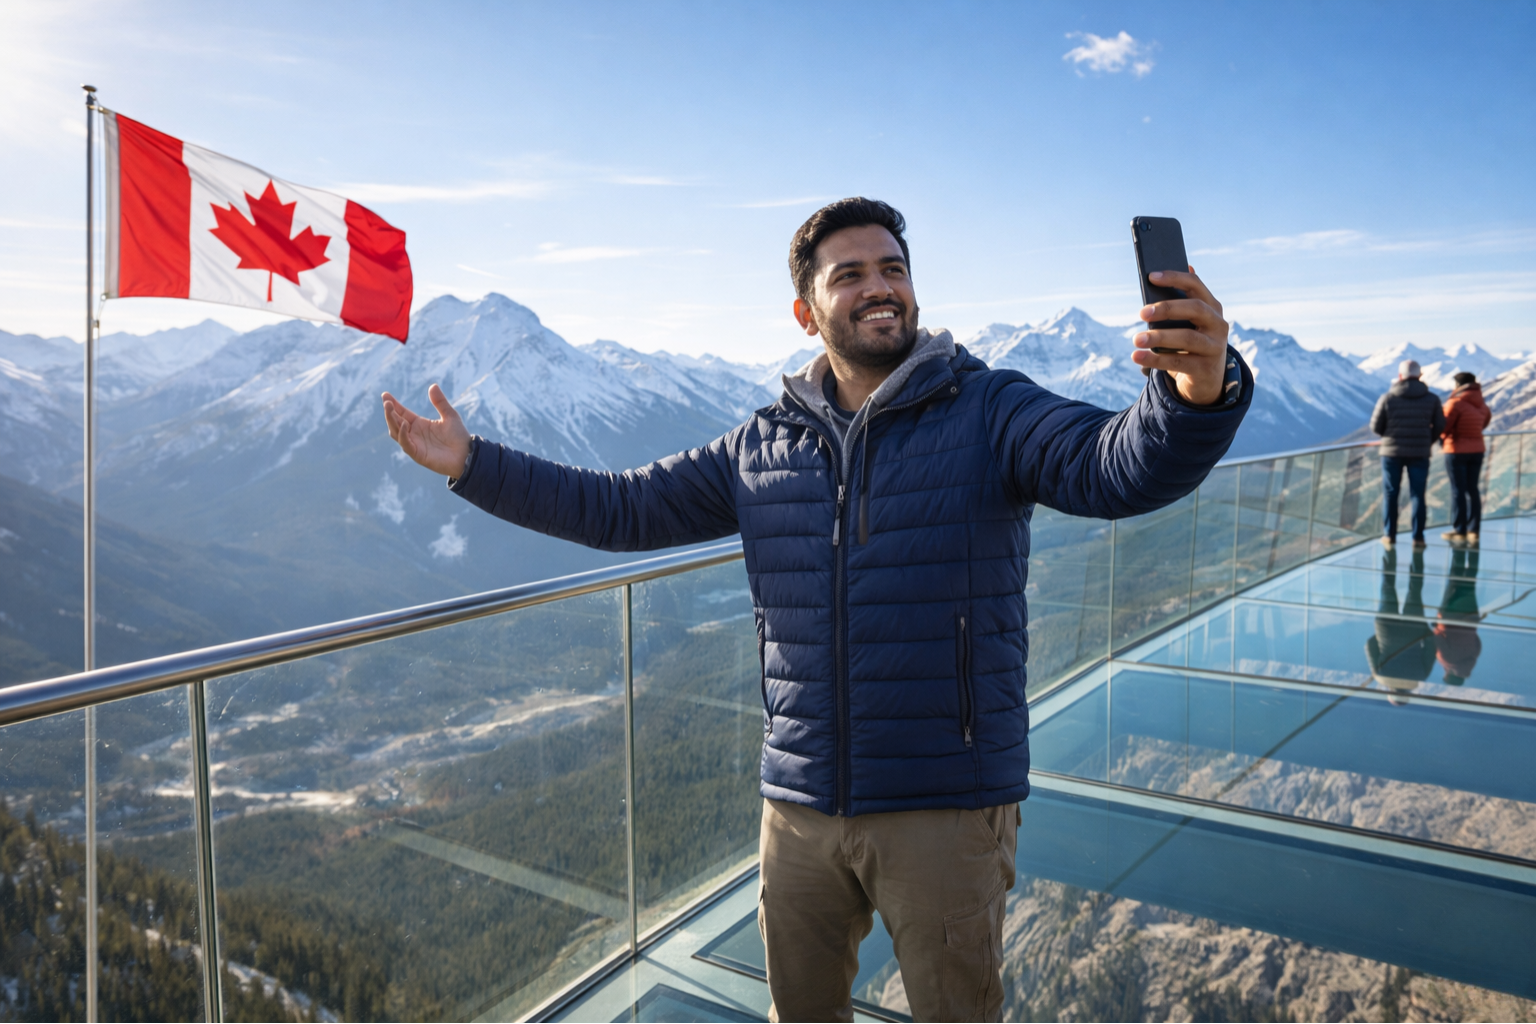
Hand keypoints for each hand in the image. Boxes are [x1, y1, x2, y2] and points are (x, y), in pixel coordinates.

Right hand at [381, 384, 471, 476]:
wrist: (467, 454)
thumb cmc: (459, 436)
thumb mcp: (450, 415)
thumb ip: (440, 402)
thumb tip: (433, 385)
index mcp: (419, 424)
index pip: (402, 413)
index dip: (393, 404)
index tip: (385, 395)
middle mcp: (414, 434)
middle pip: (395, 422)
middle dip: (389, 411)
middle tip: (386, 401)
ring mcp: (414, 444)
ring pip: (396, 432)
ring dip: (391, 421)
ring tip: (389, 408)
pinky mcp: (418, 454)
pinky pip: (406, 444)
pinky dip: (403, 434)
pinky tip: (405, 424)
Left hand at [1132, 266, 1229, 405]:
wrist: (1206, 379)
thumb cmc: (1190, 343)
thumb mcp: (1187, 323)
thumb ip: (1176, 304)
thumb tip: (1156, 277)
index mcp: (1212, 307)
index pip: (1195, 285)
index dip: (1175, 278)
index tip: (1151, 277)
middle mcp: (1218, 324)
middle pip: (1195, 309)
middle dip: (1167, 308)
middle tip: (1142, 313)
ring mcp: (1215, 347)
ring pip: (1187, 338)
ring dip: (1159, 337)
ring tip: (1136, 339)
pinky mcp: (1206, 368)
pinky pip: (1179, 362)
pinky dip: (1156, 360)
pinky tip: (1137, 357)